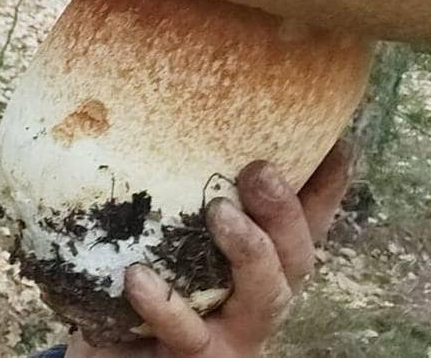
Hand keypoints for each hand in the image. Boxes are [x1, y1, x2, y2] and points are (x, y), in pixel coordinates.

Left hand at [64, 141, 351, 357]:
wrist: (112, 354)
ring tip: (221, 214)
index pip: (302, 223)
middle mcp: (255, 298)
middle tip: (260, 171)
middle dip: (284, 213)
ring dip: (250, 252)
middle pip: (294, 258)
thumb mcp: (159, 235)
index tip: (337, 145)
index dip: (325, 189)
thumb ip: (169, 193)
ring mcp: (231, 333)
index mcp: (257, 264)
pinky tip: (138, 277)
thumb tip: (153, 114)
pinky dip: (165, 304)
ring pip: (263, 296)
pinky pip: (187, 333)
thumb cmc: (138, 283)